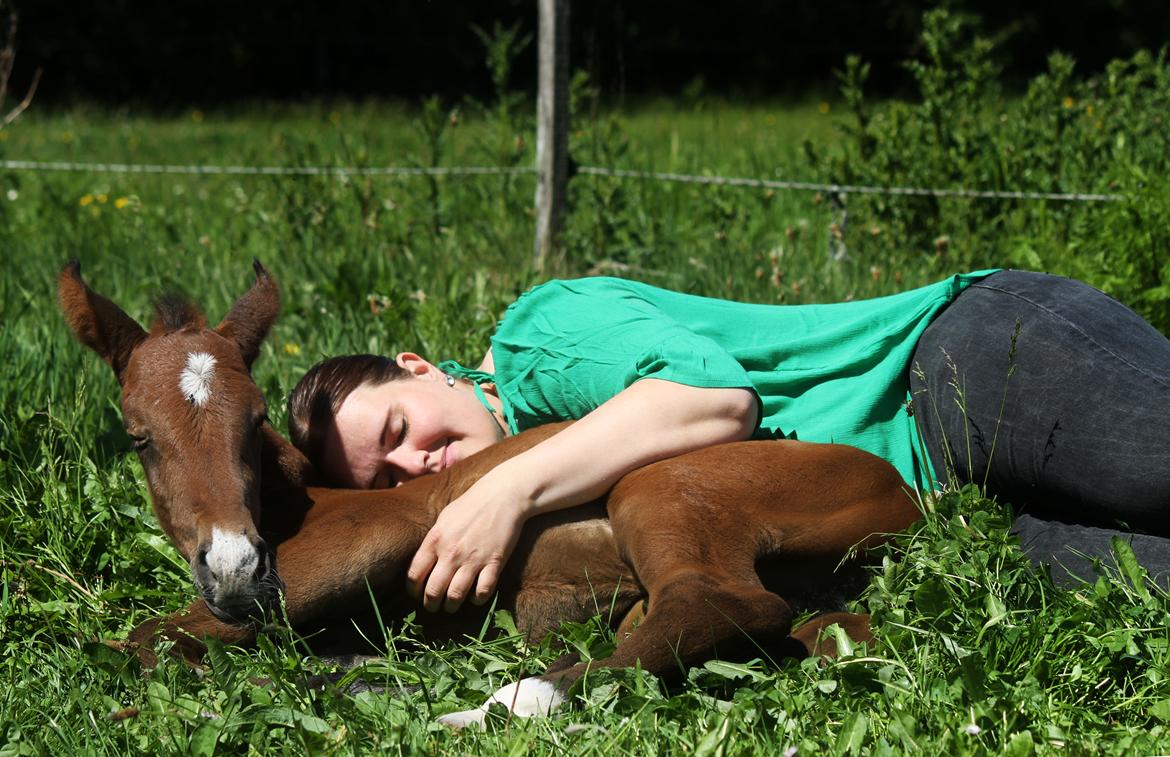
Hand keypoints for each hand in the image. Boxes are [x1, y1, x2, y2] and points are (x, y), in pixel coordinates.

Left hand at [406, 468, 529, 612]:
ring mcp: (473, 559)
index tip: (416, 595)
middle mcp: (451, 553)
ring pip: (455, 596)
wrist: (503, 495)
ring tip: (451, 606)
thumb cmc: (471, 504)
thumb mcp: (444, 518)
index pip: (414, 575)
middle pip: (433, 591)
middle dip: (430, 604)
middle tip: (433, 606)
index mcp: (435, 540)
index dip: (413, 590)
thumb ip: (432, 540)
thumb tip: (423, 560)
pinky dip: (477, 599)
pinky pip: (483, 592)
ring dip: (451, 606)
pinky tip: (475, 597)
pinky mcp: (494, 563)